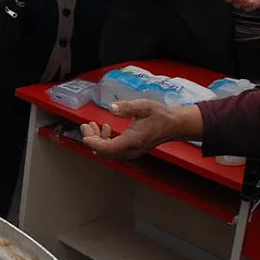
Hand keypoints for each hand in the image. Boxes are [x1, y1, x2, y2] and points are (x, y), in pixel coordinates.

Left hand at [81, 99, 201, 158]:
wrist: (174, 125)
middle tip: (85, 126)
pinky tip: (105, 128)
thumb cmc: (160, 115)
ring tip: (92, 125)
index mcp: (133, 141)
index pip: (108, 148)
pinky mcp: (131, 150)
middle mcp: (131, 150)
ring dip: (98, 140)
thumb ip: (127, 107)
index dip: (94, 142)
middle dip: (92, 139)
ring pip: (108, 152)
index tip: (84, 135)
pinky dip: (105, 141)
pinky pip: (114, 150)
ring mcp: (131, 152)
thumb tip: (112, 108)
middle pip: (105, 152)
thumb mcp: (143, 106)